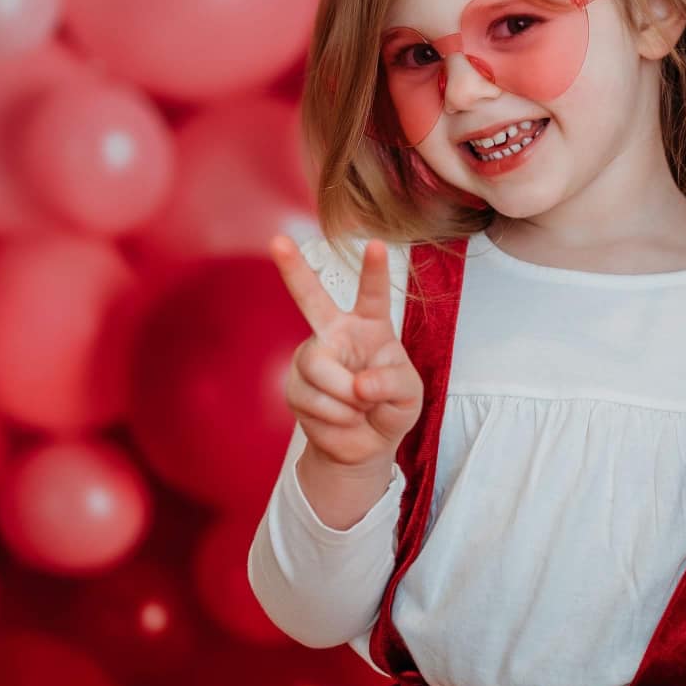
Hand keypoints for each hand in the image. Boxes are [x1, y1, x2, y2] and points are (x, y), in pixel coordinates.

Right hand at [271, 237, 422, 472]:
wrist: (365, 445)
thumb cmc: (391, 408)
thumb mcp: (408, 395)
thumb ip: (392, 383)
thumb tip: (359, 385)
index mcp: (369, 326)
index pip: (372, 294)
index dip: (374, 270)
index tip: (377, 244)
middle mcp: (335, 334)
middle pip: (311, 299)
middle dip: (293, 270)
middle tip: (277, 241)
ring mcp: (311, 358)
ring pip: (320, 368)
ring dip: (348, 398)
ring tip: (361, 408)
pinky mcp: (295, 386)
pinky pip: (314, 400)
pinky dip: (338, 417)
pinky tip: (344, 419)